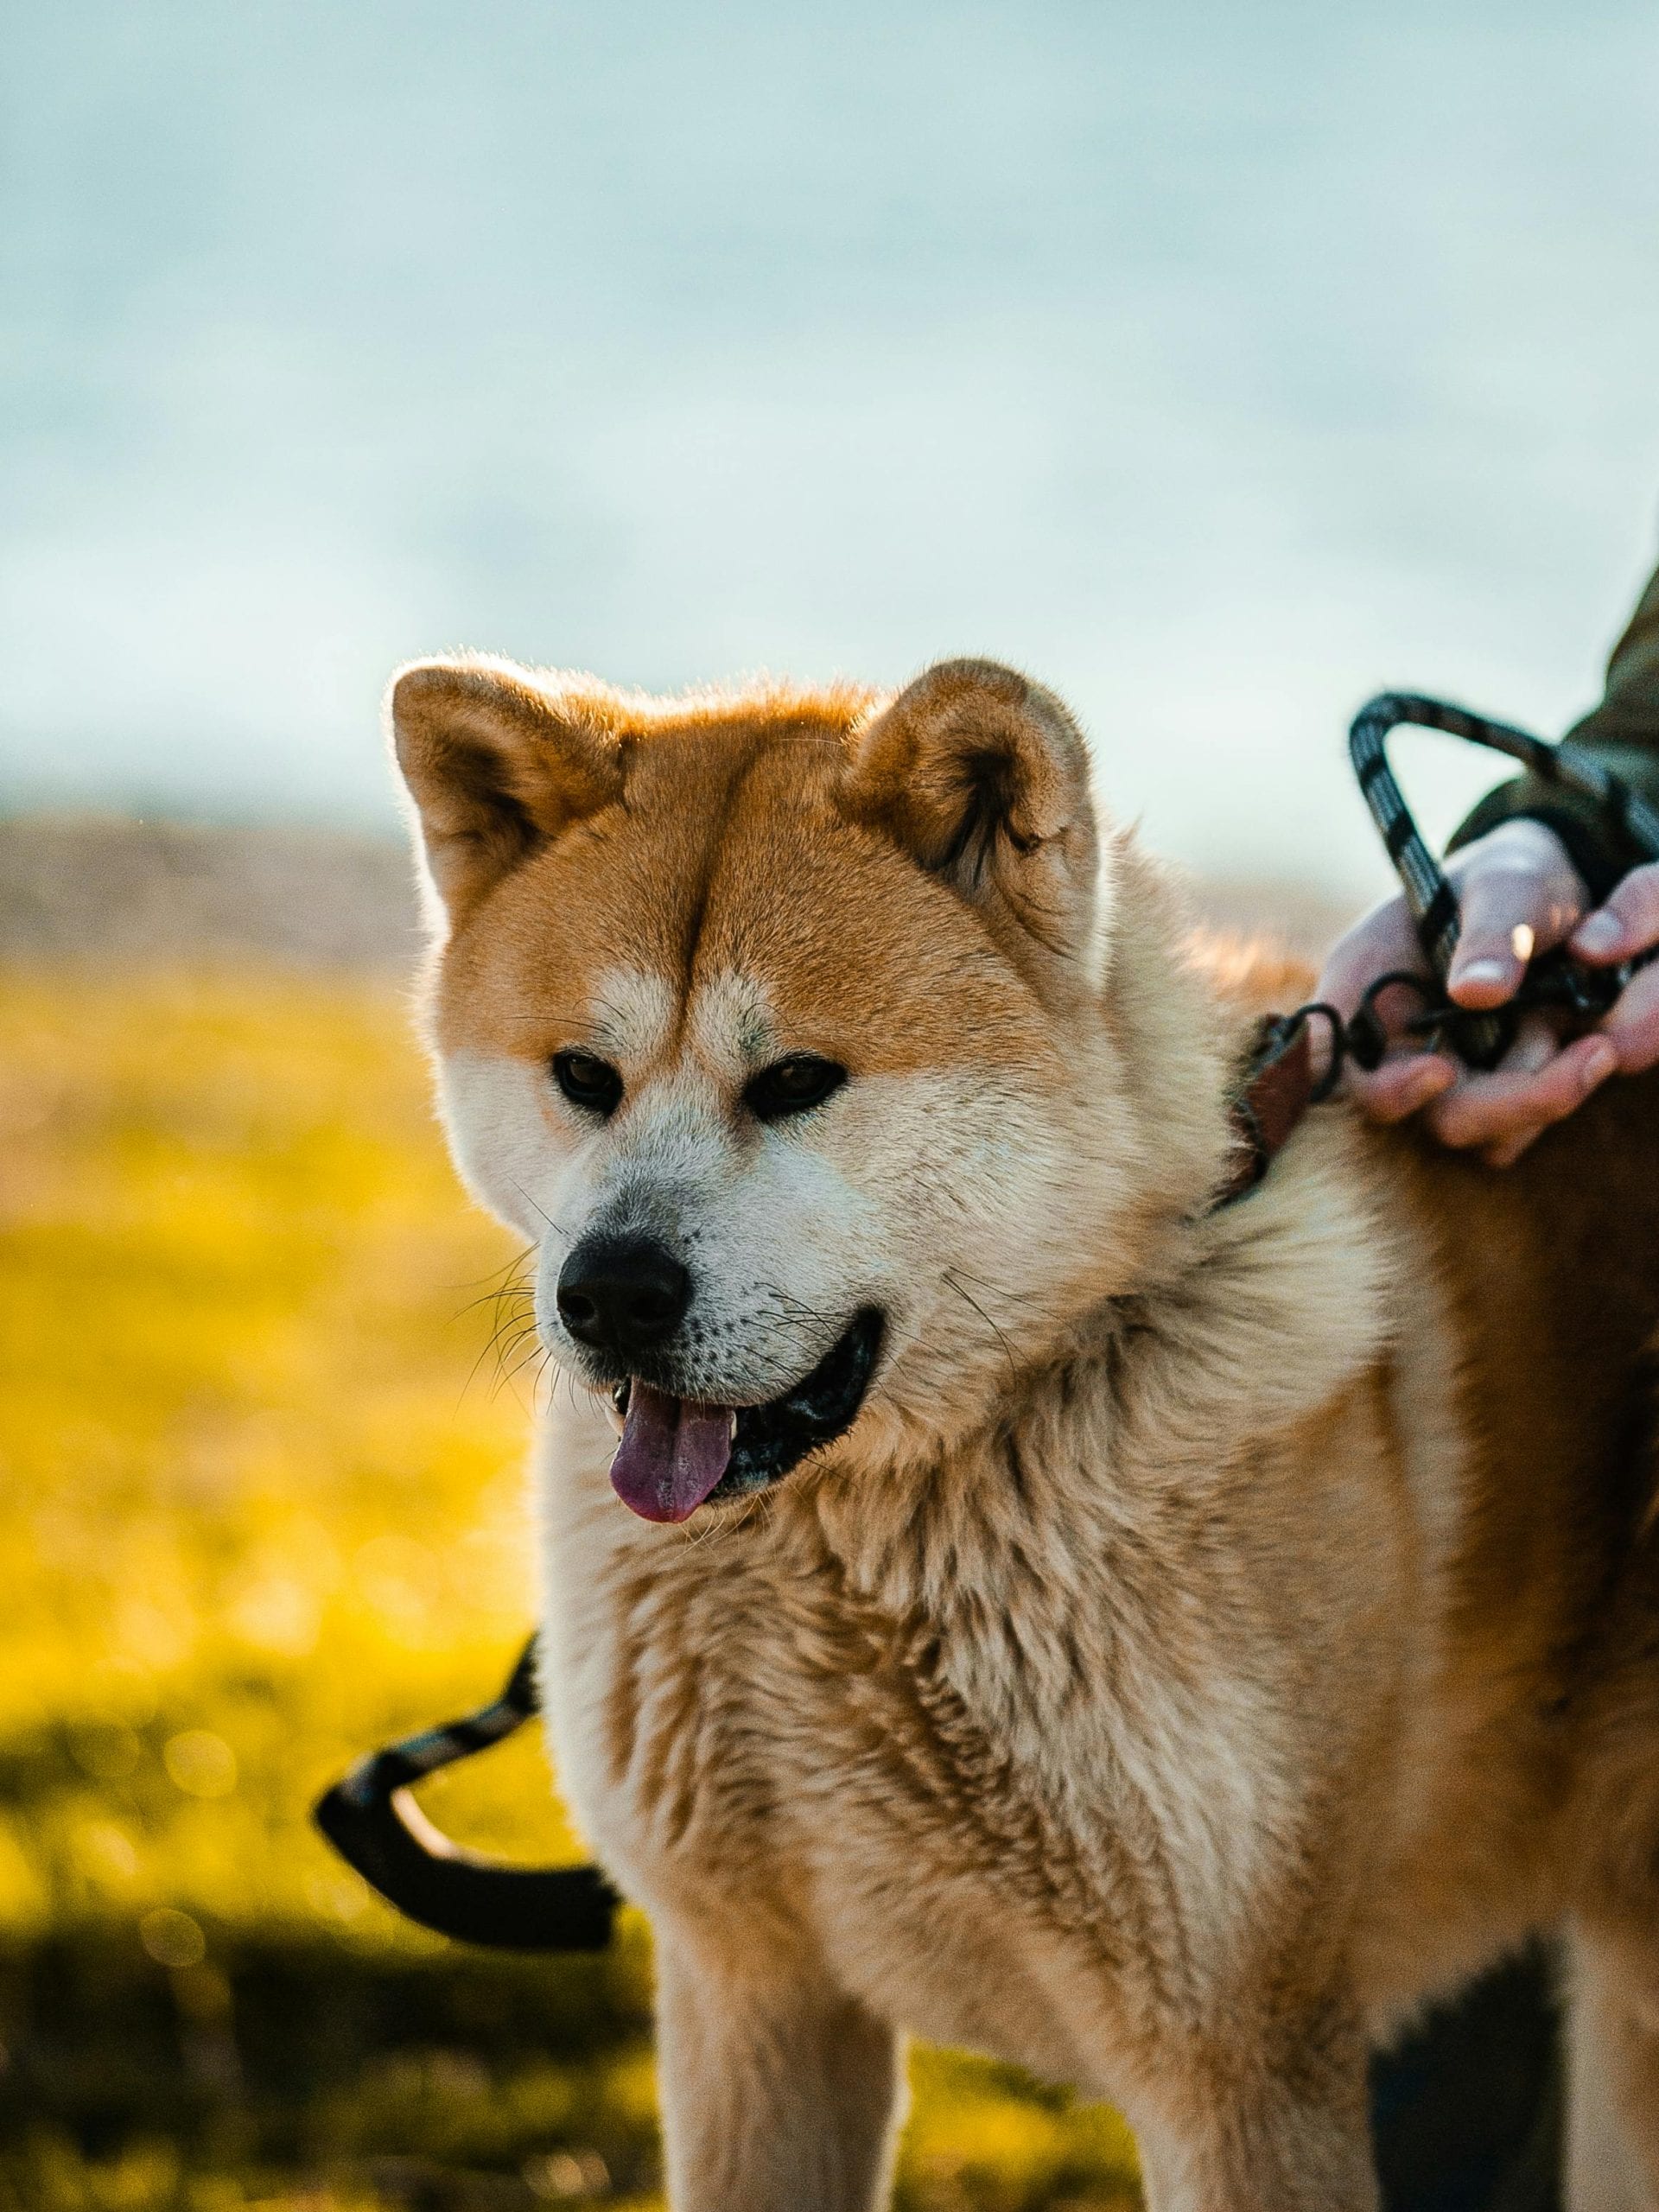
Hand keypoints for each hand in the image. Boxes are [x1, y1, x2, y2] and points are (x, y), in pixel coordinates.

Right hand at [1315, 817, 1658, 1166]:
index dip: (1378, 1082)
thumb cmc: (1509, 878)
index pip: (1335, 1061)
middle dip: (1506, 1099)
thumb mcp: (1507, 885)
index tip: (1439, 1070)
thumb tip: (1477, 992)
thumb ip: (1493, 932)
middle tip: (1593, 1054)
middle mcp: (1388, 1043)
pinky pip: (1508, 1131)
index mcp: (1363, 986)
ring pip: (1470, 1130)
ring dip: (1536, 1092)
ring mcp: (1433, 1072)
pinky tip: (1578, 1044)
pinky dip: (1551, 1095)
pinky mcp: (1480, 1093)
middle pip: (1415, 1112)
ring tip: (1573, 1022)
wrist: (1543, 893)